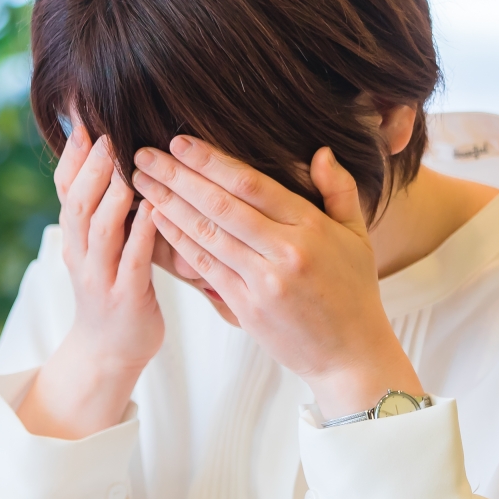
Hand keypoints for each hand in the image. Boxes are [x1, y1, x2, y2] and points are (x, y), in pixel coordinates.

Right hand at [16, 128, 161, 439]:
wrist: (108, 353)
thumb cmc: (113, 290)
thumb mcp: (98, 248)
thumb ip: (102, 209)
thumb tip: (112, 160)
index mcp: (74, 237)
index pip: (64, 188)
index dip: (72, 154)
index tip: (82, 117)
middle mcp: (80, 253)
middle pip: (78, 202)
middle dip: (91, 166)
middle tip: (106, 130)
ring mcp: (100, 276)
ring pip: (99, 228)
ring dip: (112, 193)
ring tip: (126, 161)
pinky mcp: (125, 298)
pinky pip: (133, 260)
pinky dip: (141, 233)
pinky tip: (154, 208)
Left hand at [132, 136, 421, 418]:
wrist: (349, 355)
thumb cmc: (353, 292)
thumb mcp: (357, 237)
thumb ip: (339, 191)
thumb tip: (319, 152)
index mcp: (312, 227)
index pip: (252, 184)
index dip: (211, 161)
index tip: (179, 143)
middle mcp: (286, 251)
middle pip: (221, 204)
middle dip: (177, 176)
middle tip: (143, 154)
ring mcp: (263, 281)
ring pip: (206, 234)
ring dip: (168, 204)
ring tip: (140, 182)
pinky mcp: (246, 307)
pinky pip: (204, 266)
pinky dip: (178, 241)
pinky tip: (156, 220)